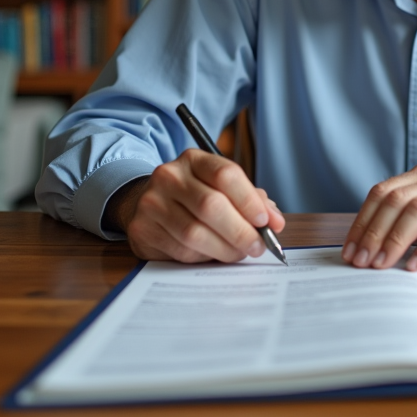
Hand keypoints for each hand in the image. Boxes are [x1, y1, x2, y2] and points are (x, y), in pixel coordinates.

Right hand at [104, 149, 284, 262]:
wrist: (145, 202)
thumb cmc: (195, 196)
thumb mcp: (221, 188)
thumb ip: (251, 200)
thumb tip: (275, 222)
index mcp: (194, 159)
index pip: (225, 174)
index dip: (249, 200)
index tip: (266, 221)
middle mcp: (169, 176)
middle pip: (211, 205)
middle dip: (241, 231)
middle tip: (258, 246)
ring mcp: (152, 202)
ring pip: (195, 232)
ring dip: (224, 249)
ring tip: (240, 254)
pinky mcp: (142, 229)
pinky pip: (180, 250)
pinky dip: (203, 257)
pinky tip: (213, 254)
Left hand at [341, 163, 416, 271]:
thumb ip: (407, 221)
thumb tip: (366, 249)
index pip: (382, 193)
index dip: (363, 221)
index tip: (350, 249)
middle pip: (395, 200)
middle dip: (373, 233)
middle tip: (361, 262)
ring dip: (395, 239)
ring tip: (382, 264)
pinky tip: (415, 265)